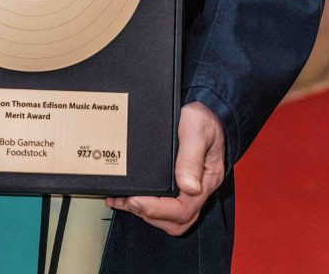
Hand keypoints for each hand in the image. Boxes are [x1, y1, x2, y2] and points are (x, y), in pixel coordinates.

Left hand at [105, 102, 224, 236]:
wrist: (207, 109)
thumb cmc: (204, 118)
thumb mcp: (197, 130)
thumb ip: (191, 157)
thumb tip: (188, 187)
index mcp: (206, 179)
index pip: (184, 209)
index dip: (157, 209)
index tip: (135, 200)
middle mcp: (198, 189)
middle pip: (176, 220)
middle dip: (148, 214)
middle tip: (125, 201)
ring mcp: (188, 188)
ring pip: (169, 217)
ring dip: (145, 213)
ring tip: (121, 200)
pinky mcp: (178, 184)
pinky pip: (164, 205)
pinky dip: (146, 206)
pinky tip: (128, 196)